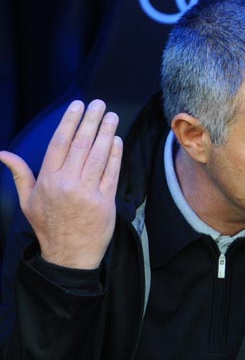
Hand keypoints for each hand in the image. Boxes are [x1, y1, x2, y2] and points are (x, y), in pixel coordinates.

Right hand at [0, 100, 122, 268]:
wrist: (69, 254)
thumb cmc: (49, 226)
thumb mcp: (27, 201)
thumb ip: (20, 174)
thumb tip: (3, 153)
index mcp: (47, 180)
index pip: (59, 143)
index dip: (69, 122)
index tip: (77, 106)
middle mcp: (67, 183)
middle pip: (81, 145)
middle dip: (91, 121)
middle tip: (99, 104)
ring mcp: (88, 192)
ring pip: (99, 156)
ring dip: (106, 133)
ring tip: (111, 117)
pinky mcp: (105, 201)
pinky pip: (112, 173)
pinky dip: (115, 156)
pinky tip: (117, 141)